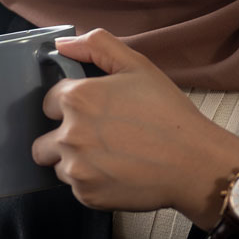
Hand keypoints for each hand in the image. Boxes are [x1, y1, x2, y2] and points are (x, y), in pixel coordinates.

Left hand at [31, 29, 238, 228]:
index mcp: (77, 99)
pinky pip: (76, 188)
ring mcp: (76, 168)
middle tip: (100, 138)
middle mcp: (69, 134)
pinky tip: (117, 173)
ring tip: (109, 157)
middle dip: (66, 137)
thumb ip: (96, 46)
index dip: (70, 106)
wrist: (194, 163)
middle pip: (44, 139)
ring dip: (75, 162)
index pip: (49, 102)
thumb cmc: (168, 113)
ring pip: (57, 165)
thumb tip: (62, 44)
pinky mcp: (86, 195)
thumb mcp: (137, 66)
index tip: (94, 113)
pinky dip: (91, 182)